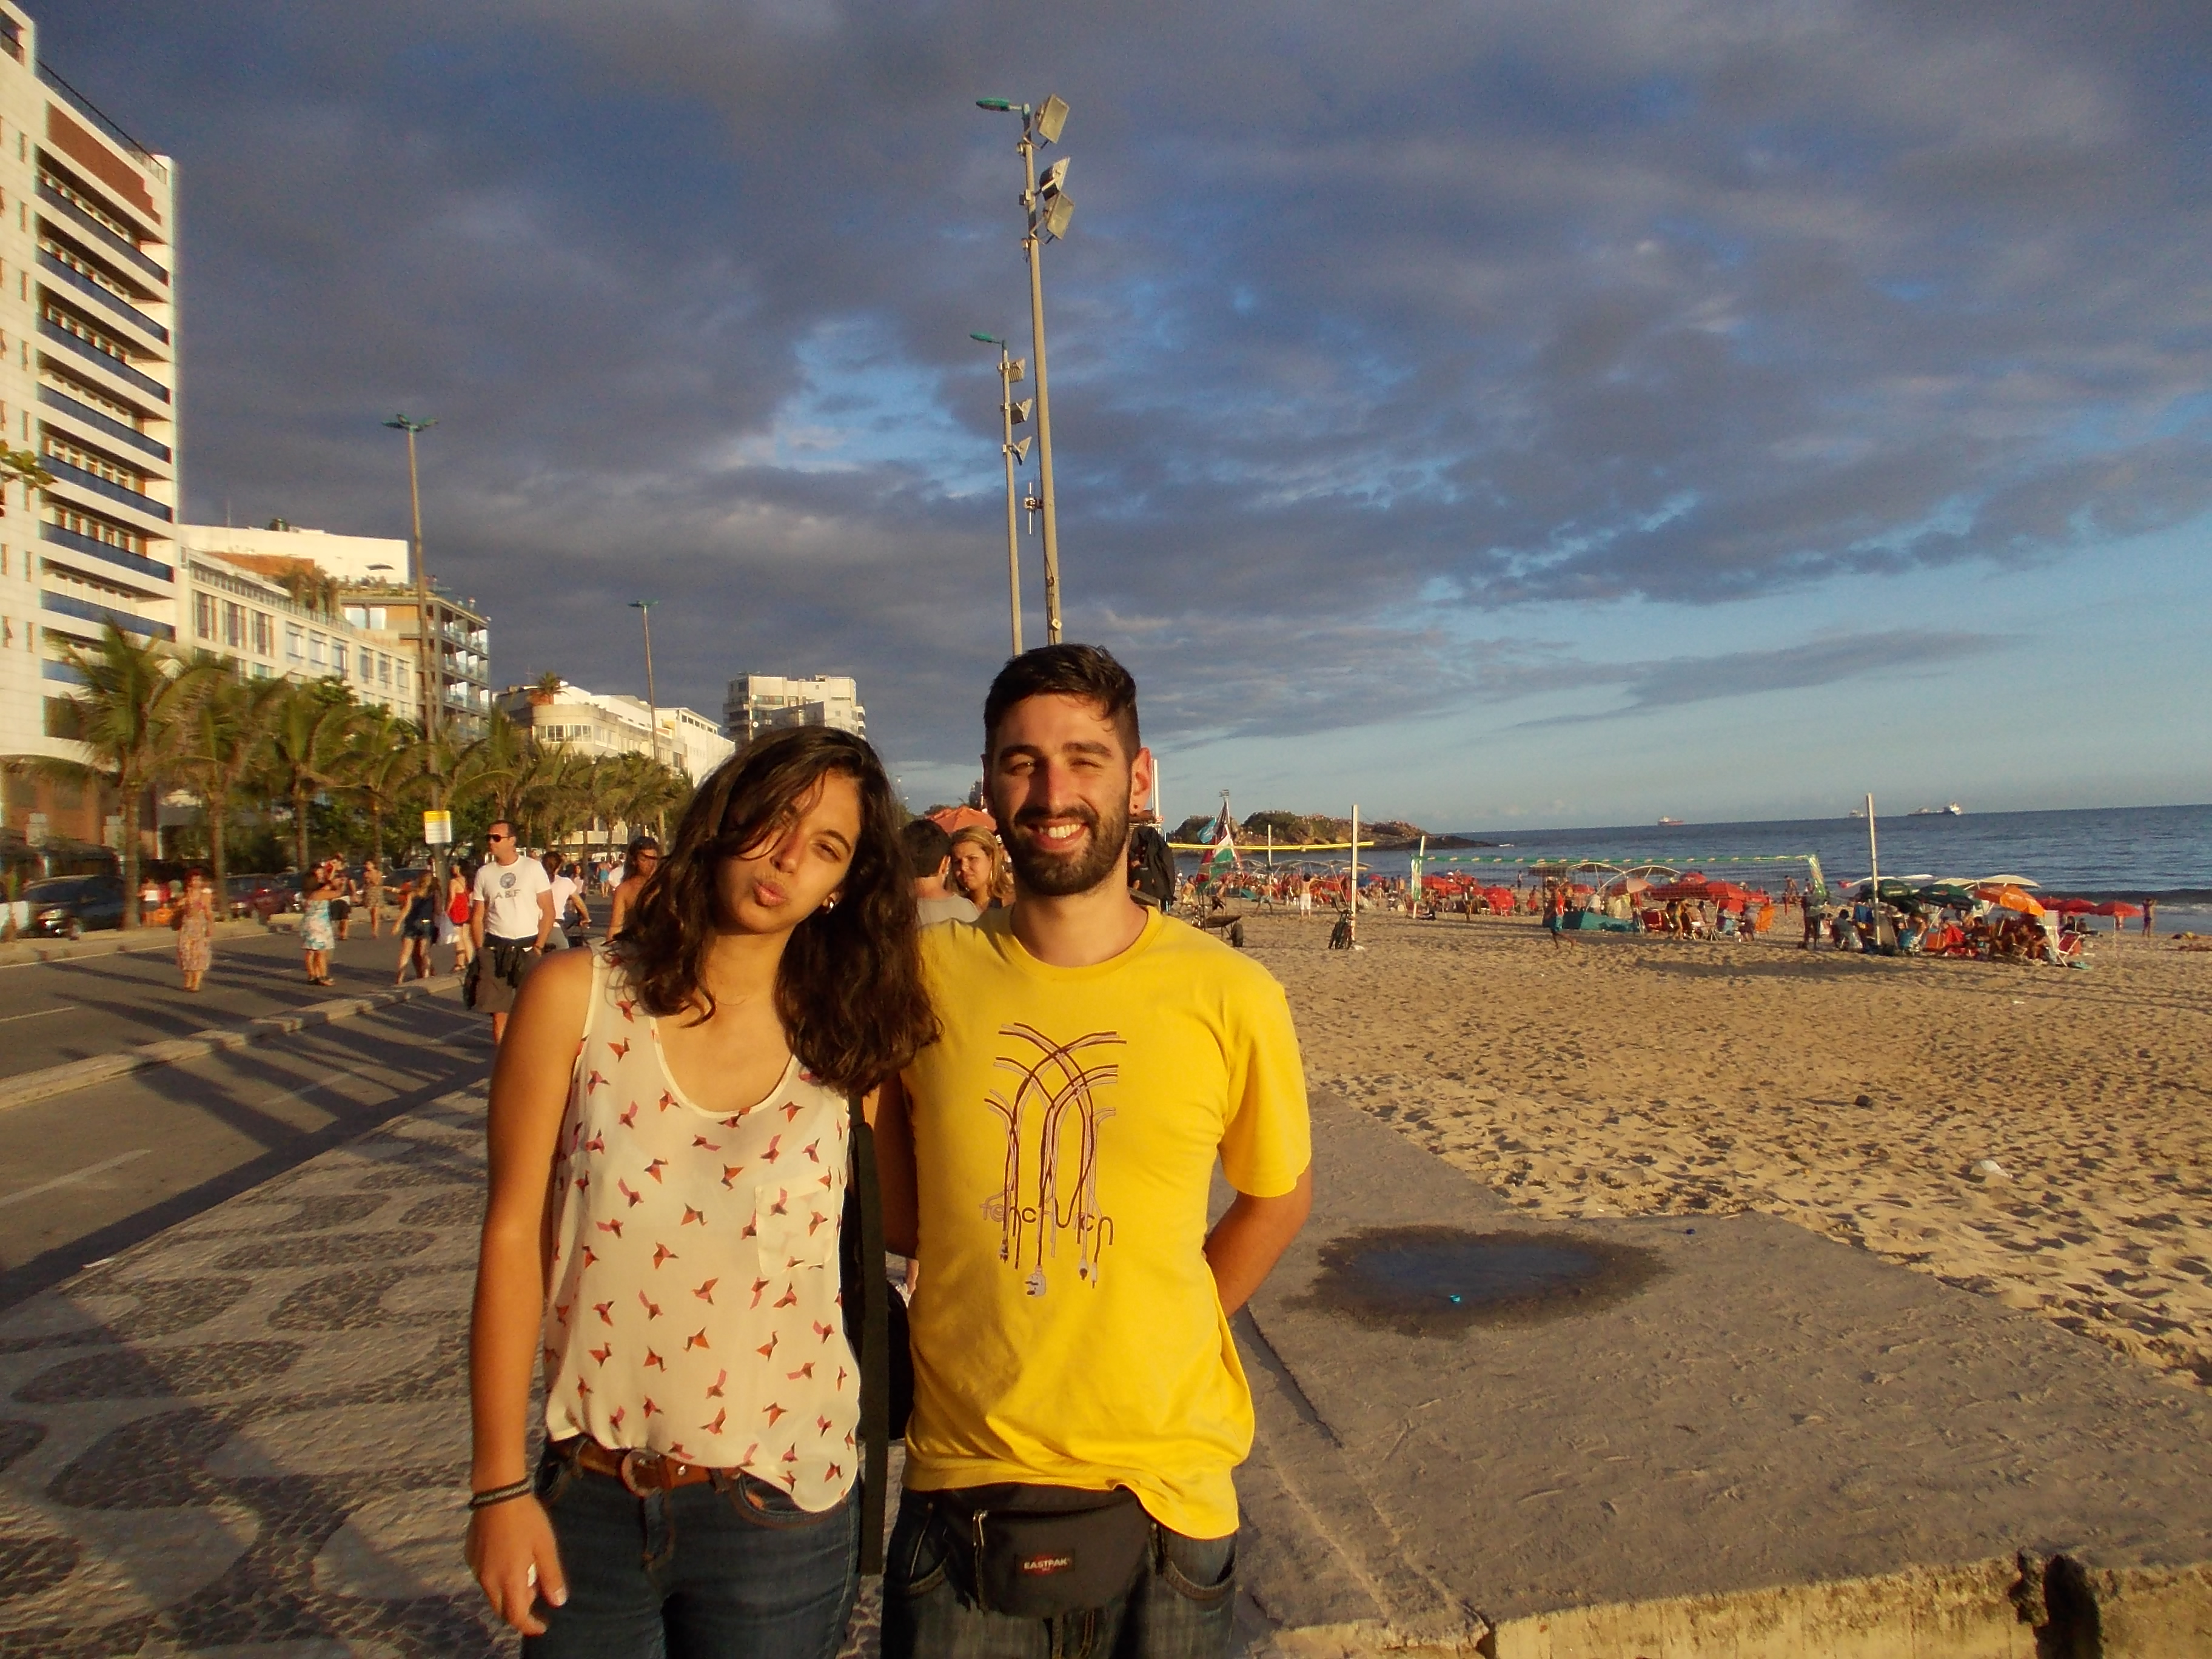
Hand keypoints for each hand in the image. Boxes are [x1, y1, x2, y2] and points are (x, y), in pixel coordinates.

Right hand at [465, 1494, 567, 1634]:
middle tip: (536, 1590)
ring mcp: (476, 1568)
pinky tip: (511, 1557)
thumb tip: (558, 1602)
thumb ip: (551, 1576)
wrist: (498, 1493)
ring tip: (527, 1568)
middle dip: (519, 1608)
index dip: (530, 1626)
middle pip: (502, 1609)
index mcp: (508, 1580)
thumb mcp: (546, 1547)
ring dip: (509, 1591)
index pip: (516, 1616)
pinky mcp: (470, 1556)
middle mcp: (488, 1580)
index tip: (542, 1626)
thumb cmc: (526, 1519)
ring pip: (492, 1593)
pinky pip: (485, 1577)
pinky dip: (498, 1577)